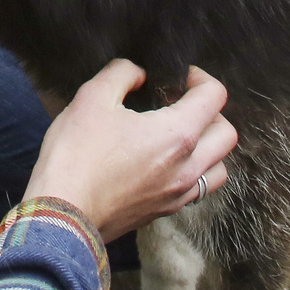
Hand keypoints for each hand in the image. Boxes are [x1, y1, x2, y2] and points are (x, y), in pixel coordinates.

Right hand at [25, 61, 237, 242]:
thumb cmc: (76, 157)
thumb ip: (121, 74)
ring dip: (209, 147)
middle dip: (210, 112)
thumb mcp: (92, 98)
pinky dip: (194, 172)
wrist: (62, 215)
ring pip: (220, 167)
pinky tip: (164, 163)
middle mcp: (188, 166)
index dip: (199, 78)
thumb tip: (138, 73)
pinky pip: (198, 190)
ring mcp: (179, 193)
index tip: (179, 78)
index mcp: (177, 135)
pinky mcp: (165, 212)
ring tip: (180, 136)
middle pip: (227, 133)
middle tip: (180, 105)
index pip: (215, 97)